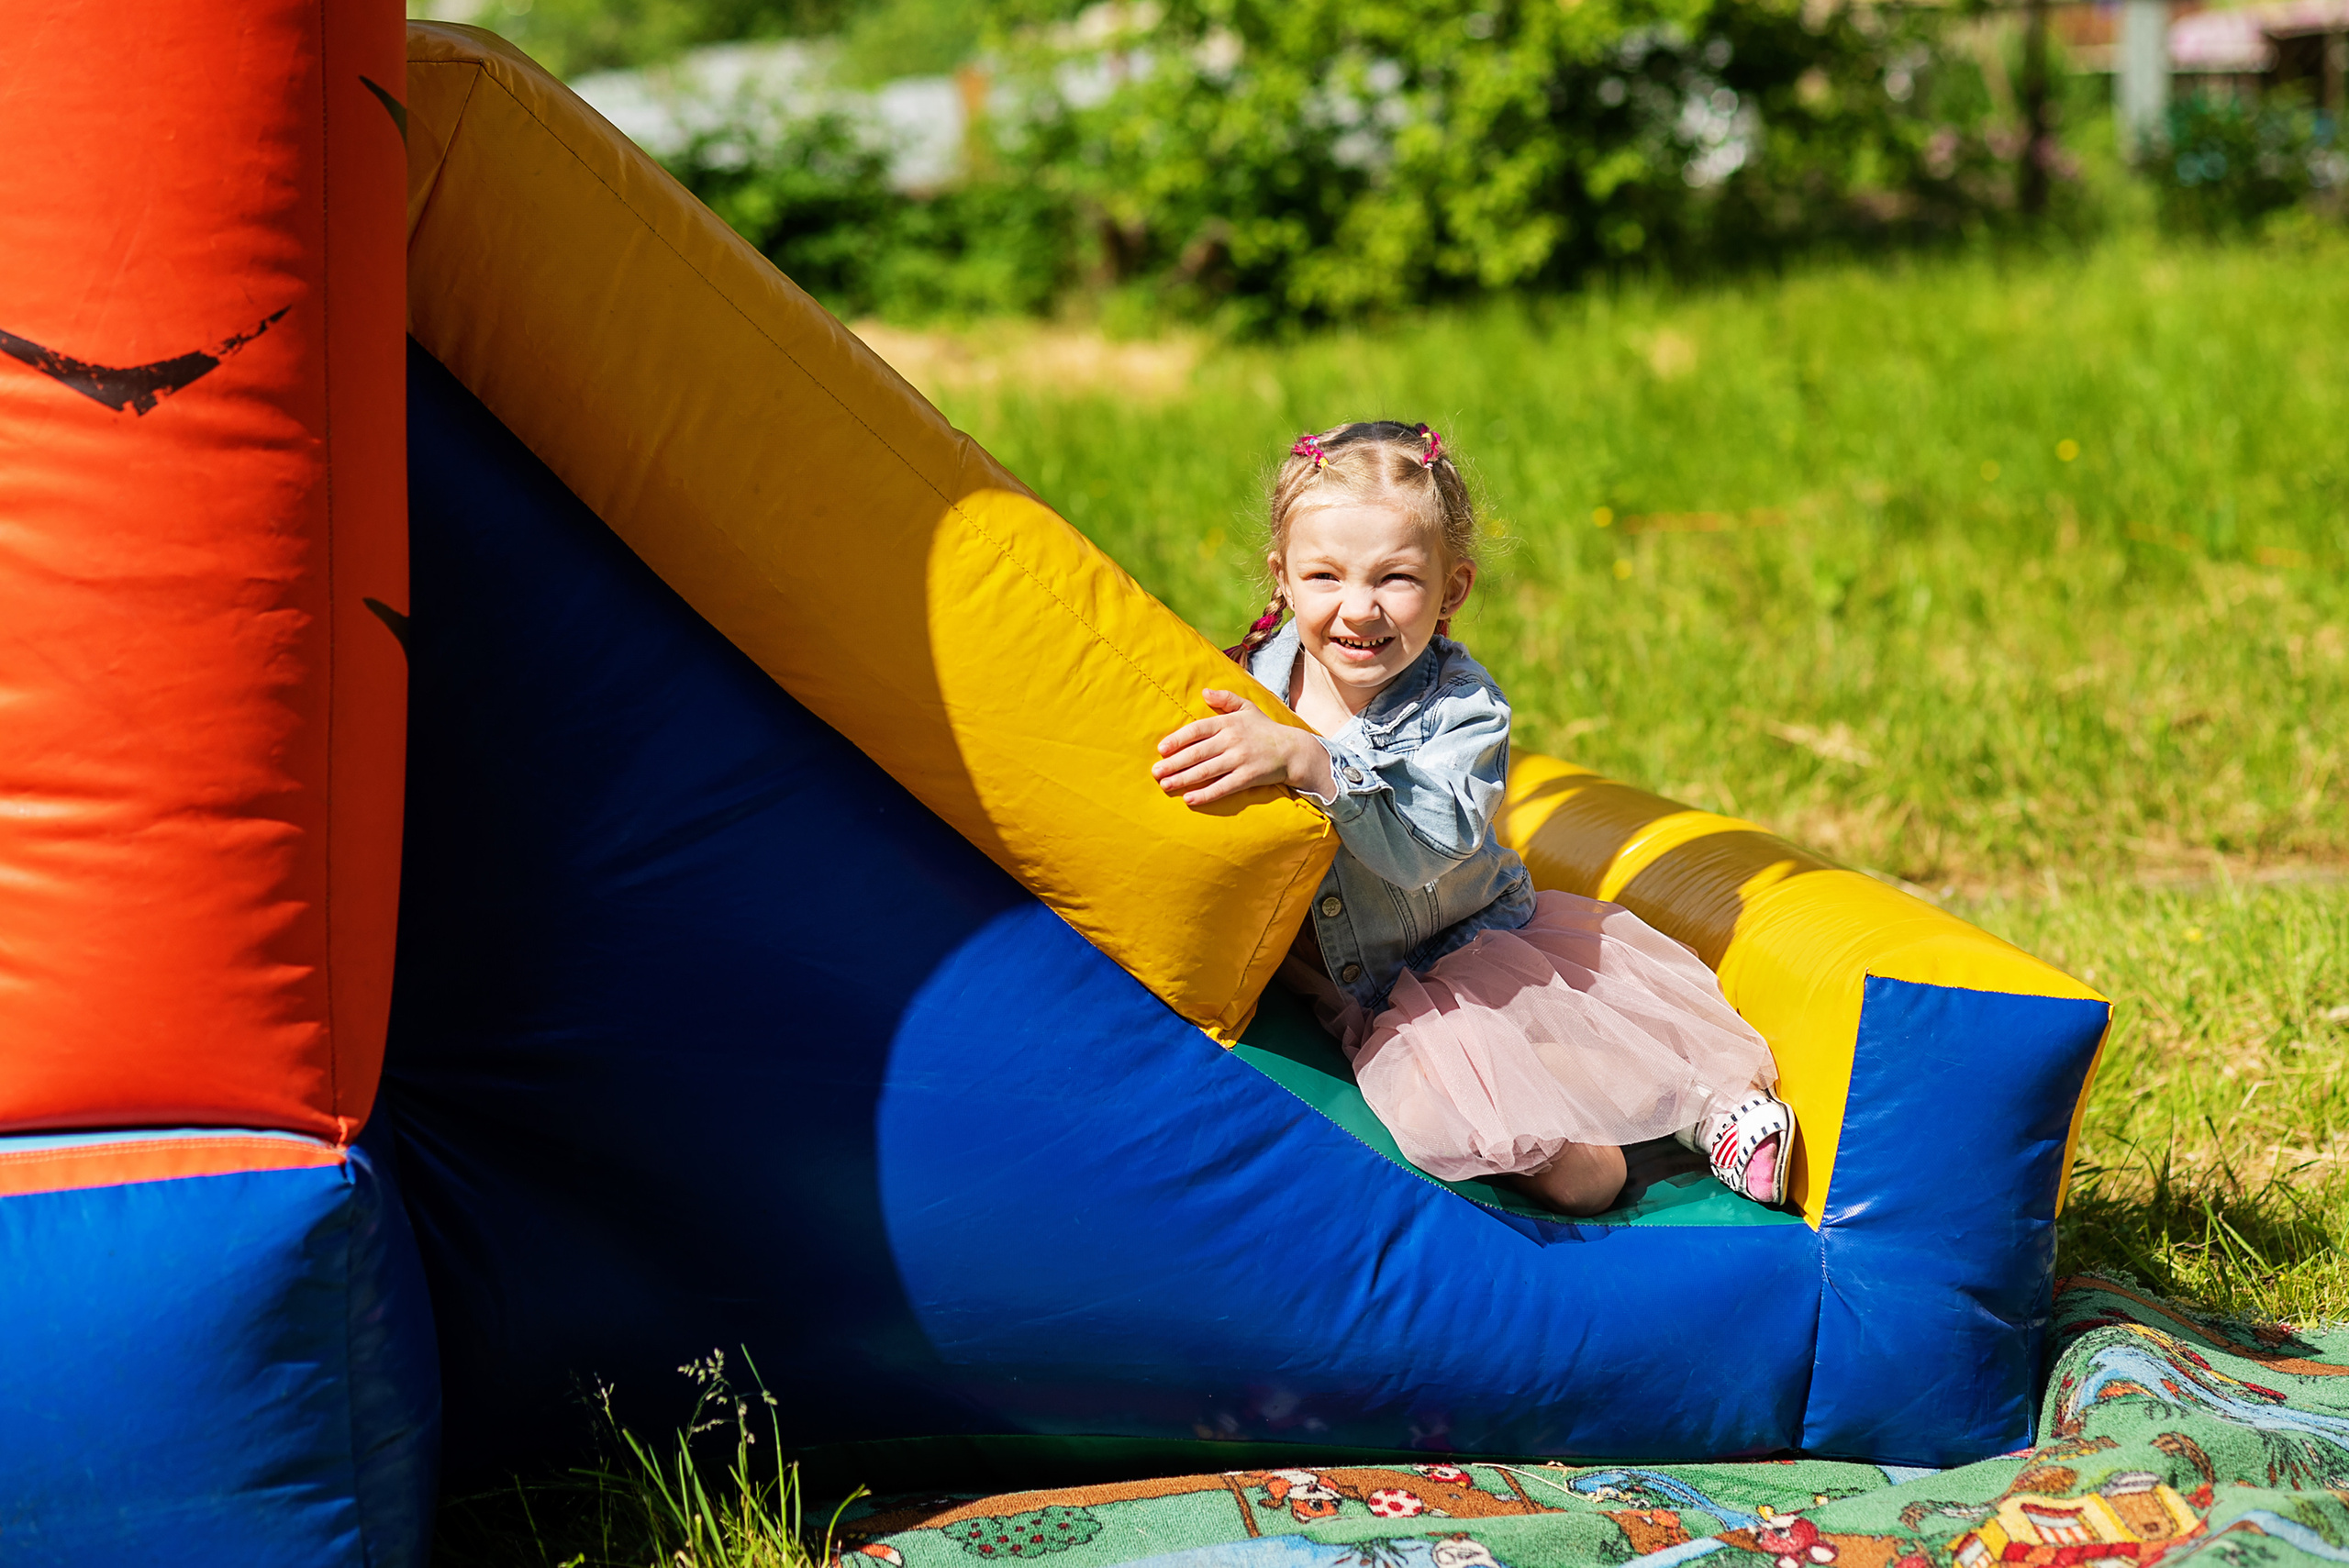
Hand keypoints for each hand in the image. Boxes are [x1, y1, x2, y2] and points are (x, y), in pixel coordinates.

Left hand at [1152, 689, 1334, 807]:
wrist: (1293, 751)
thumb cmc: (1265, 729)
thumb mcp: (1247, 708)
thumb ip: (1225, 699)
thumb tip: (1204, 692)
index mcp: (1229, 723)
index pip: (1197, 730)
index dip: (1178, 739)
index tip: (1161, 749)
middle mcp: (1232, 740)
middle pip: (1197, 753)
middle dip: (1174, 763)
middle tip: (1155, 772)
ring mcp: (1240, 760)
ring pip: (1206, 771)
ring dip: (1183, 779)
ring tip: (1165, 785)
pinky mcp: (1247, 778)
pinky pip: (1222, 787)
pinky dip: (1205, 794)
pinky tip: (1188, 799)